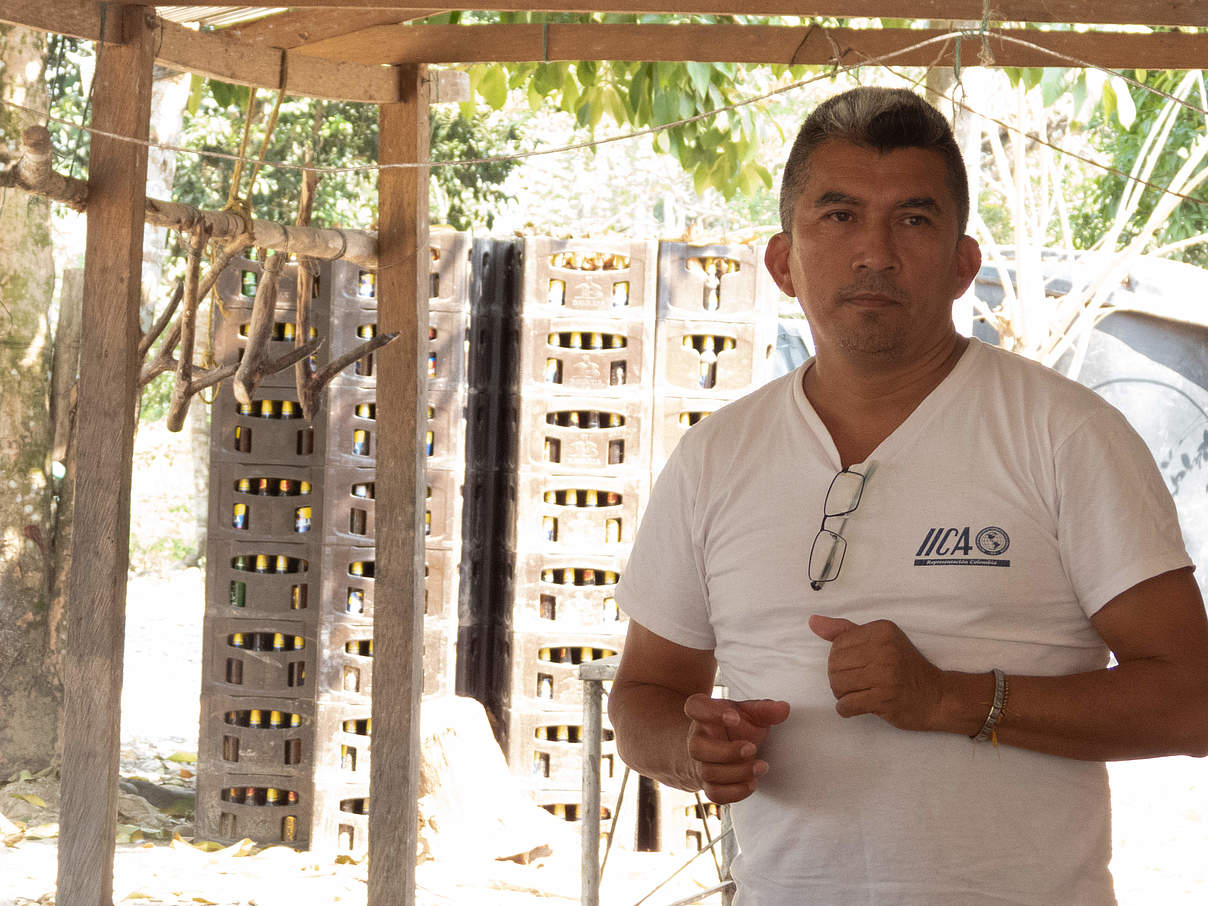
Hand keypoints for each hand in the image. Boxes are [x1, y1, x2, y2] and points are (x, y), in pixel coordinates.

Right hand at [683, 694, 789, 803]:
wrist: (720, 748)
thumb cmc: (734, 728)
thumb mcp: (748, 713)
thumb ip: (765, 710)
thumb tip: (784, 709)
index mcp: (703, 714)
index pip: (696, 707)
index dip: (712, 713)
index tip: (734, 717)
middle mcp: (696, 738)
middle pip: (697, 747)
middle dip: (728, 752)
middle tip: (752, 749)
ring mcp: (699, 763)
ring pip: (708, 772)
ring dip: (738, 772)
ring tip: (760, 766)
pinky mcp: (707, 784)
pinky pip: (714, 794)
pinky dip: (736, 792)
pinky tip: (751, 783)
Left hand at [808, 615, 944, 731]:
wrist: (938, 696)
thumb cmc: (905, 668)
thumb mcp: (880, 641)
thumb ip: (845, 631)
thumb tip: (812, 622)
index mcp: (881, 630)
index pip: (837, 645)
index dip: (839, 661)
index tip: (856, 668)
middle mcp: (883, 648)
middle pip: (835, 666)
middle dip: (838, 679)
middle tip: (855, 685)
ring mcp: (885, 674)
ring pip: (838, 685)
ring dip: (841, 695)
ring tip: (856, 695)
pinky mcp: (884, 698)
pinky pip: (847, 705)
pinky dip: (845, 709)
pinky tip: (856, 707)